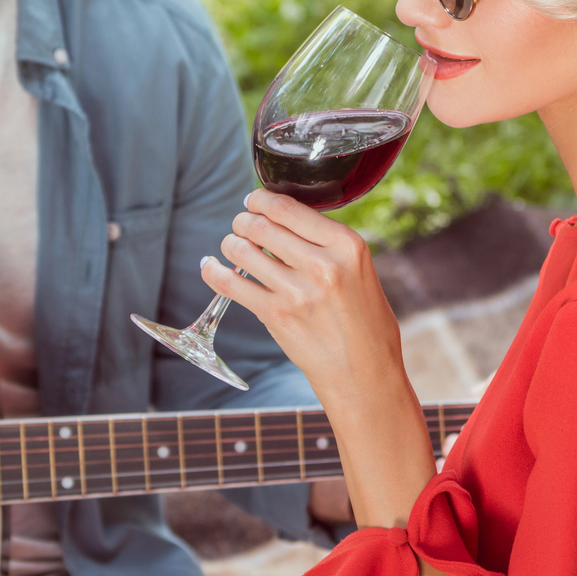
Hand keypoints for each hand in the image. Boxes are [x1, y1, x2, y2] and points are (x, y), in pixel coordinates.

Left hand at [205, 191, 433, 529]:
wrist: (366, 375)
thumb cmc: (368, 326)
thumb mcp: (362, 272)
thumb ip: (329, 247)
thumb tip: (287, 224)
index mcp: (347, 246)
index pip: (290, 208)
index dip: (263, 199)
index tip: (254, 200)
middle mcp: (322, 265)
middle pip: (262, 225)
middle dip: (244, 220)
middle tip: (240, 223)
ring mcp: (296, 291)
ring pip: (243, 250)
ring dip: (230, 243)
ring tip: (231, 245)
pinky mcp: (276, 316)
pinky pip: (231, 284)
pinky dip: (213, 271)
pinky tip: (208, 266)